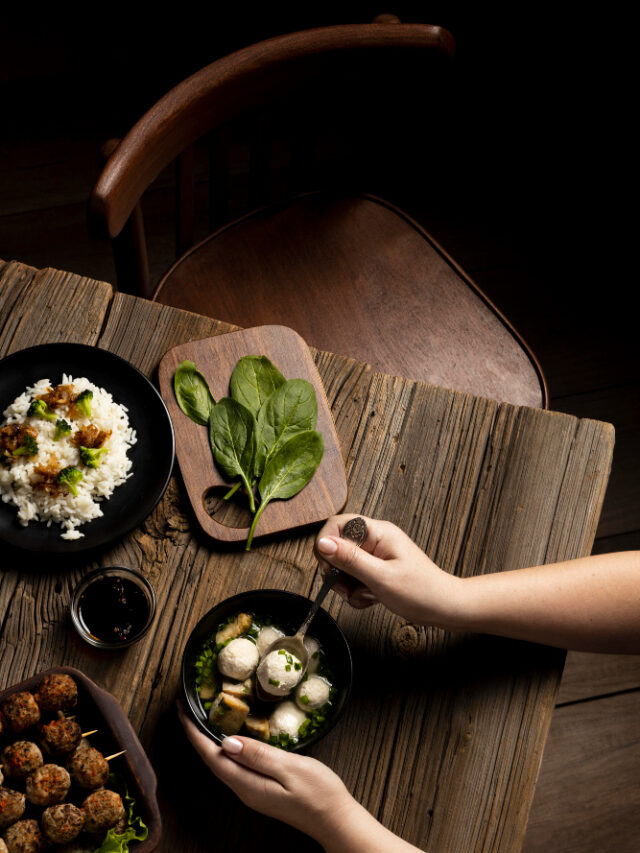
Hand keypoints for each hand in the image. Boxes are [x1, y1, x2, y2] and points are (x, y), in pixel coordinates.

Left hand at [177, 703, 356, 842]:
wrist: (336, 820)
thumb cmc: (318, 793)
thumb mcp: (290, 768)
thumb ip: (258, 755)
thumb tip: (227, 743)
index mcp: (247, 784)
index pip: (212, 755)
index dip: (194, 732)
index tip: (182, 709)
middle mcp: (244, 790)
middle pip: (211, 759)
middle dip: (195, 733)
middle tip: (186, 706)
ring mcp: (252, 791)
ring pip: (221, 762)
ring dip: (208, 740)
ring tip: (200, 717)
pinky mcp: (261, 789)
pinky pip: (234, 765)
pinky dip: (224, 747)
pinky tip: (228, 737)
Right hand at [314, 514, 460, 625]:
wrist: (444, 608)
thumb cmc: (421, 591)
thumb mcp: (380, 577)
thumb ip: (350, 559)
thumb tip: (323, 543)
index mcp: (378, 532)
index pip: (338, 524)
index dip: (327, 545)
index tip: (329, 568)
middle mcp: (375, 539)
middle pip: (337, 547)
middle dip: (337, 572)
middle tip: (349, 588)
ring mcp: (376, 555)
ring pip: (343, 566)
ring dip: (348, 585)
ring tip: (366, 595)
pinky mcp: (376, 569)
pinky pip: (354, 577)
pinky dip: (357, 591)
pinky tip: (371, 598)